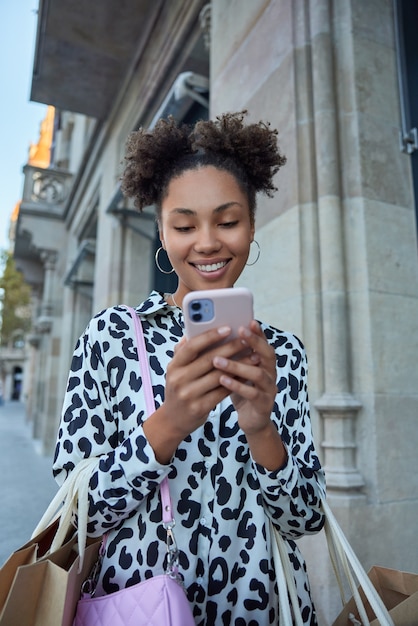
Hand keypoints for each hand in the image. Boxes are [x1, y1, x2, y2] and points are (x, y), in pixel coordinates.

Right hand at [163, 326, 251, 437]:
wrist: (173, 419)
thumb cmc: (179, 389)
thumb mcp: (175, 370)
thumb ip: (183, 351)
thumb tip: (192, 331)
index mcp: (174, 365)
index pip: (192, 346)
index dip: (210, 336)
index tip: (228, 328)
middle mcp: (179, 379)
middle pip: (209, 360)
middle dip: (231, 348)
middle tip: (247, 340)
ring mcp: (189, 394)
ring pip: (219, 376)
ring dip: (239, 365)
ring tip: (253, 357)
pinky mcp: (200, 407)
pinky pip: (222, 392)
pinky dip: (236, 382)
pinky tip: (247, 374)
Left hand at [212, 321, 276, 435]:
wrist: (252, 419)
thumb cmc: (241, 390)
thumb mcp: (235, 371)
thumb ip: (228, 355)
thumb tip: (208, 336)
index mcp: (264, 362)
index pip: (263, 342)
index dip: (258, 332)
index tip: (248, 320)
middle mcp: (271, 372)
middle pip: (267, 353)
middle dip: (254, 341)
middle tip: (239, 331)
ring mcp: (269, 389)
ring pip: (258, 373)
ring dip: (238, 365)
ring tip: (217, 360)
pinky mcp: (264, 404)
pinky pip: (252, 393)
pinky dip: (237, 386)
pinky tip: (223, 380)